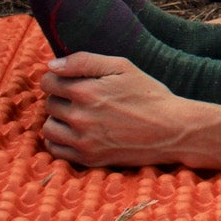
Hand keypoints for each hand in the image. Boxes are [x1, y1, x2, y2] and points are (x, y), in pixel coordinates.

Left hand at [38, 53, 220, 173]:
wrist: (172, 130)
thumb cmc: (149, 95)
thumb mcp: (122, 67)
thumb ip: (84, 61)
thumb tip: (51, 66)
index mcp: (86, 91)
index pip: (48, 81)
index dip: (57, 77)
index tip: (70, 80)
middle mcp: (80, 117)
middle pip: (49, 103)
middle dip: (61, 97)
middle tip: (82, 98)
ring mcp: (83, 141)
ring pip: (48, 127)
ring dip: (58, 119)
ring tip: (77, 115)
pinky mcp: (88, 159)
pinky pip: (55, 149)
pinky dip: (59, 139)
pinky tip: (74, 132)